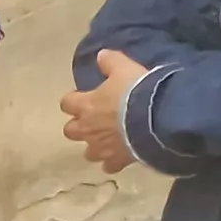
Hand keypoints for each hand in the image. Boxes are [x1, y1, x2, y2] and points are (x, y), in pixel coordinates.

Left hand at [59, 49, 149, 174]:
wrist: (154, 117)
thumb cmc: (136, 90)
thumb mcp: (125, 68)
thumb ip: (111, 61)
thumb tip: (101, 54)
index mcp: (86, 105)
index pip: (66, 103)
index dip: (72, 100)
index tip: (82, 97)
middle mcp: (88, 129)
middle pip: (71, 131)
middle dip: (79, 126)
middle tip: (93, 120)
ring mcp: (101, 147)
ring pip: (88, 152)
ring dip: (94, 145)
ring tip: (107, 140)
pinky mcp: (116, 160)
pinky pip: (109, 166)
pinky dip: (112, 162)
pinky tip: (120, 156)